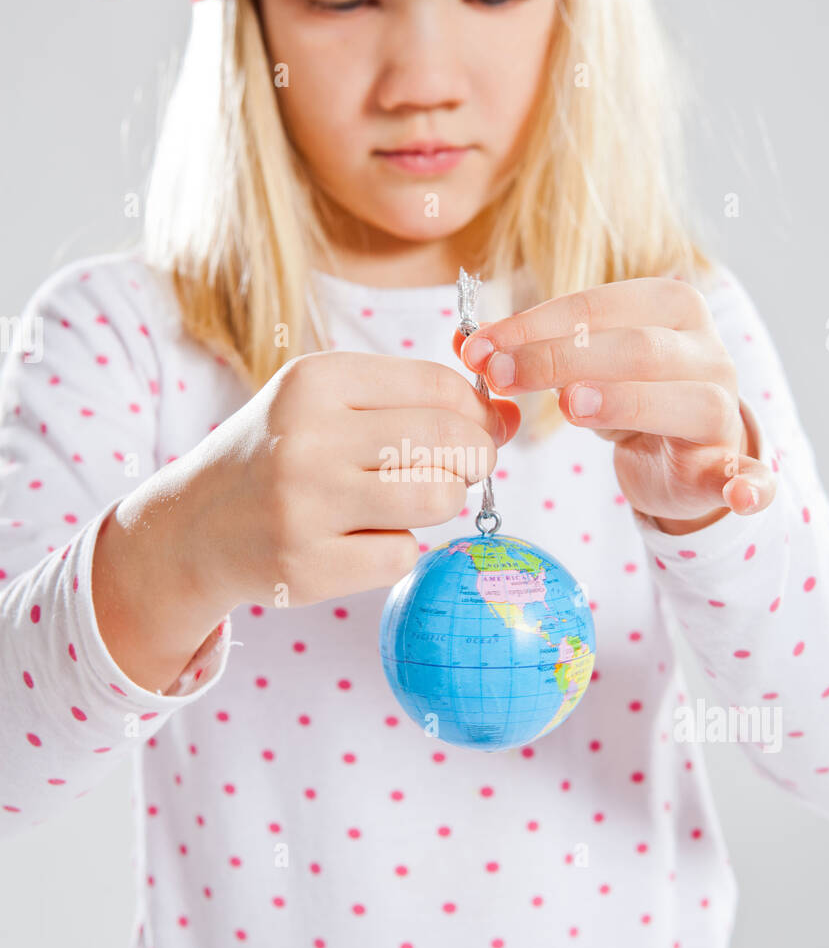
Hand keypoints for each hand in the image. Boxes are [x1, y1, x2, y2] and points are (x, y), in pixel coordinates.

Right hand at [169, 351, 520, 609]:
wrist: (195, 525)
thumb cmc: (282, 453)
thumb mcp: (330, 403)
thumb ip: (418, 402)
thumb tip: (514, 416)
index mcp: (316, 381)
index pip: (441, 388)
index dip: (477, 413)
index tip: (473, 430)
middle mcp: (308, 437)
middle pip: (450, 442)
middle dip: (475, 458)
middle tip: (458, 470)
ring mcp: (305, 506)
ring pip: (437, 499)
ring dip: (440, 503)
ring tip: (407, 500)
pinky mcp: (307, 567)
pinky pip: (403, 555)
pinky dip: (397, 549)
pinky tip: (358, 540)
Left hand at [453, 276, 776, 533]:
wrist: (683, 450)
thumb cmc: (625, 394)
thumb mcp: (579, 366)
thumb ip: (531, 350)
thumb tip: (465, 344)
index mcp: (669, 307)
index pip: (595, 306)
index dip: (532, 325)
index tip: (478, 350)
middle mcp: (705, 351)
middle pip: (635, 348)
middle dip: (560, 358)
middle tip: (500, 376)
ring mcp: (722, 408)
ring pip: (685, 401)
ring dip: (628, 401)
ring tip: (570, 408)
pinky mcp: (729, 465)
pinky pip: (749, 474)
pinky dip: (750, 483)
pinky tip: (740, 493)